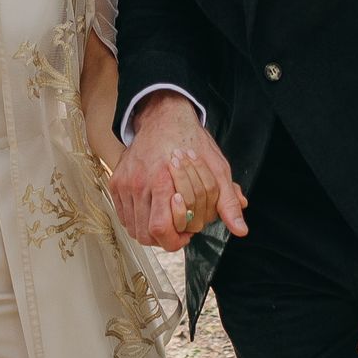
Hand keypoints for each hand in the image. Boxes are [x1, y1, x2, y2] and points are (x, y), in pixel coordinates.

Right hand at [110, 94, 248, 251]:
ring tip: (167, 219)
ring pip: (133, 228)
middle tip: (178, 230)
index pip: (161, 228)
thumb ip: (226, 201)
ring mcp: (124, 183)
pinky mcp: (116, 182)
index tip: (186, 234)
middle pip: (146, 234)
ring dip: (151, 232)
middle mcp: (139, 183)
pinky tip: (153, 212)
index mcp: (162, 179)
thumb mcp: (216, 168)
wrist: (163, 118)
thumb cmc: (190, 141)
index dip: (175, 240)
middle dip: (164, 239)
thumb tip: (240, 229)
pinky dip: (138, 221)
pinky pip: (124, 216)